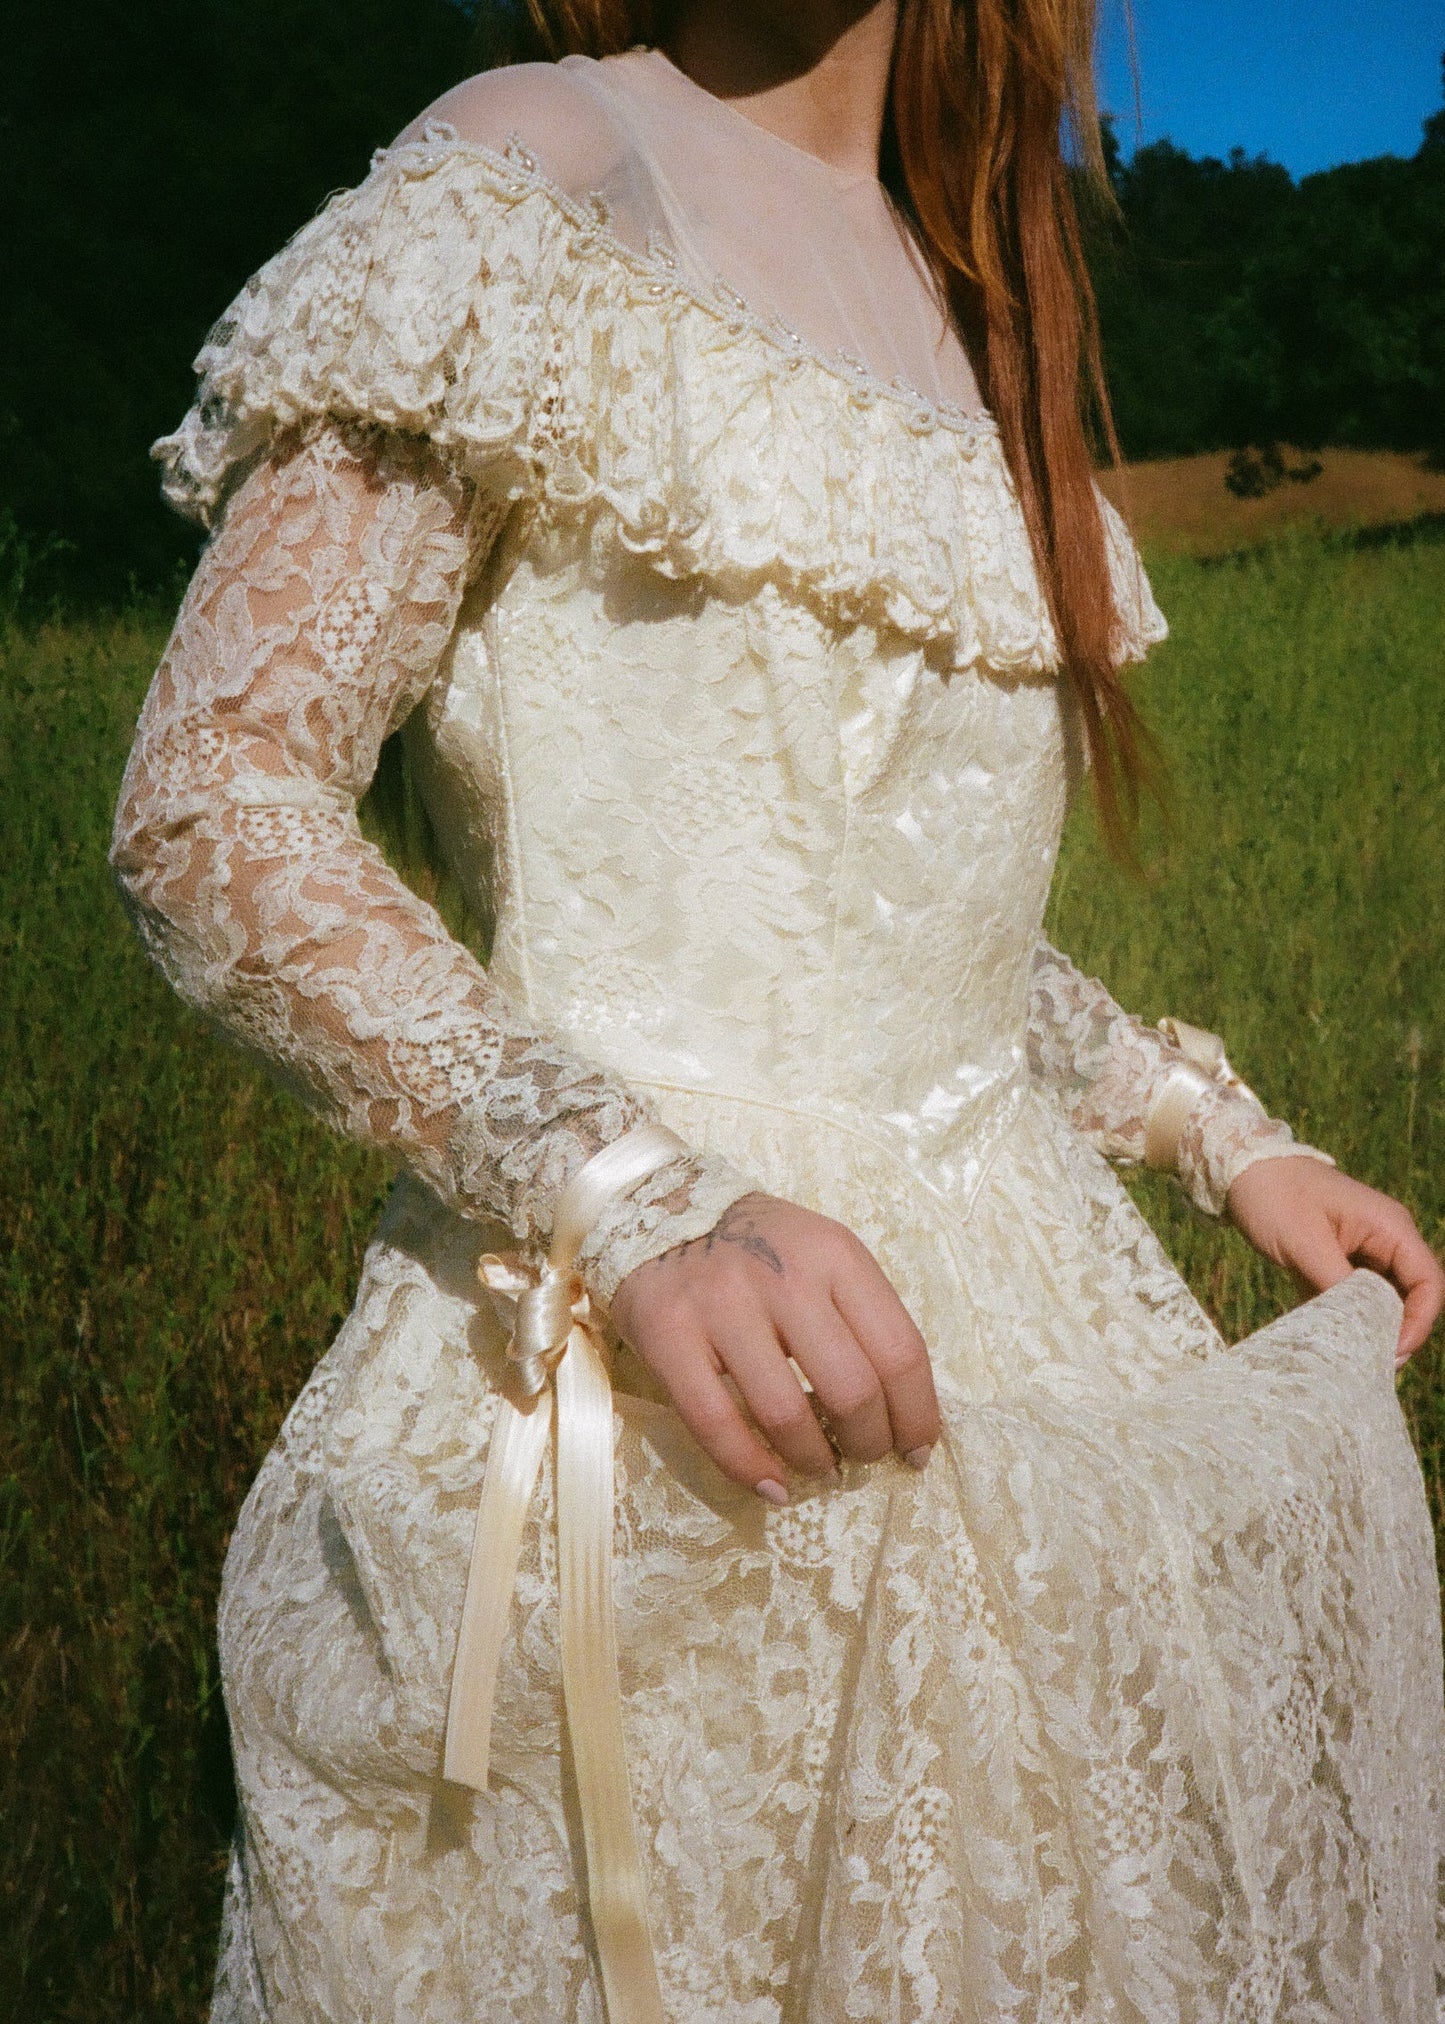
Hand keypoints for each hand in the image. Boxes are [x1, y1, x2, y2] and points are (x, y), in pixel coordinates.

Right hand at [609, 1193, 938, 1503]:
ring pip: (786, 1414)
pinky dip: (750, 1469)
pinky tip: (771, 1487)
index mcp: (835, 1255)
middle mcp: (783, 1277)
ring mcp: (722, 1306)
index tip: (916, 1450)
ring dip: (813, 1460)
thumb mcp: (824, 1256)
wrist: (659, 1213)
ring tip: (818, 1467)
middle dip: (868, 1443)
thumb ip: (862, 1317)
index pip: (900, 1351)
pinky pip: (716, 1424)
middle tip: (862, 1457)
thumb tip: (904, 1413)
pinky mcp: (669, 1336)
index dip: (917, 1415)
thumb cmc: (761, 1249)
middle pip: (852, 1389)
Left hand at [1226, 1156, 1444, 1367]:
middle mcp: (1385, 1239)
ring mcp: (1363, 1250)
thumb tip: (1361, 1329)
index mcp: (1390, 1227)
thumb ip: (1337, 1286)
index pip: (1428, 1282)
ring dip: (1366, 1328)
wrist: (1240, 1169)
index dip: (1419, 1322)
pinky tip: (1322, 1337)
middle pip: (1409, 1296)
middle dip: (1394, 1331)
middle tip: (1367, 1364)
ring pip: (1381, 1300)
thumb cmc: (1274, 1195)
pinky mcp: (1339, 1261)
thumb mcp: (1304, 1243)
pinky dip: (1342, 1317)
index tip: (1393, 1352)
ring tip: (1345, 1357)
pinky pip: (1353, 1297)